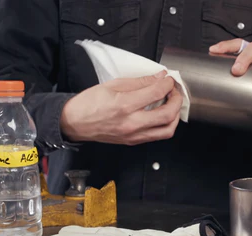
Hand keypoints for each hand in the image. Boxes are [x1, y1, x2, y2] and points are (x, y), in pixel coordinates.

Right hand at [60, 70, 181, 145]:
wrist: (74, 123)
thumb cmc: (89, 104)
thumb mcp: (113, 85)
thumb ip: (139, 82)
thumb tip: (158, 78)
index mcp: (124, 106)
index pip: (157, 93)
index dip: (168, 84)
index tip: (168, 79)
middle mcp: (131, 123)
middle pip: (168, 114)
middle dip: (177, 100)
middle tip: (174, 91)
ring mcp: (133, 135)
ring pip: (167, 130)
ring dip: (175, 115)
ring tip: (171, 104)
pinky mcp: (133, 141)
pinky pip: (157, 135)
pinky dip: (165, 124)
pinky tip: (162, 114)